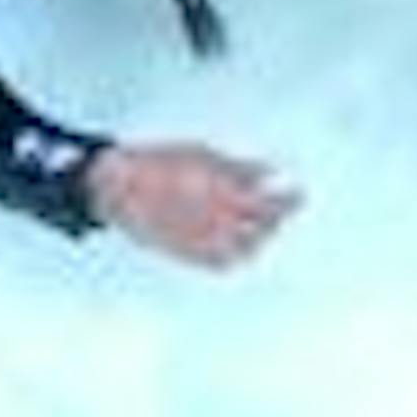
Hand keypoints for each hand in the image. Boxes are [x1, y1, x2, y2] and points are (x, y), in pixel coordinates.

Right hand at [85, 140, 301, 269]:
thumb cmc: (159, 162)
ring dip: (259, 239)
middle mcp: (214, 220)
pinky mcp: (186, 254)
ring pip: (246, 250)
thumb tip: (270, 173)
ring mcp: (200, 241)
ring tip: (262, 226)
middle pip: (262, 229)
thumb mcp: (203, 152)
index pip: (269, 204)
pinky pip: (221, 264)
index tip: (299, 195)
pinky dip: (236, 256)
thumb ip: (239, 167)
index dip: (289, 201)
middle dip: (276, 219)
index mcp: (221, 191)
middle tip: (283, 208)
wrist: (118, 186)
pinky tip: (238, 245)